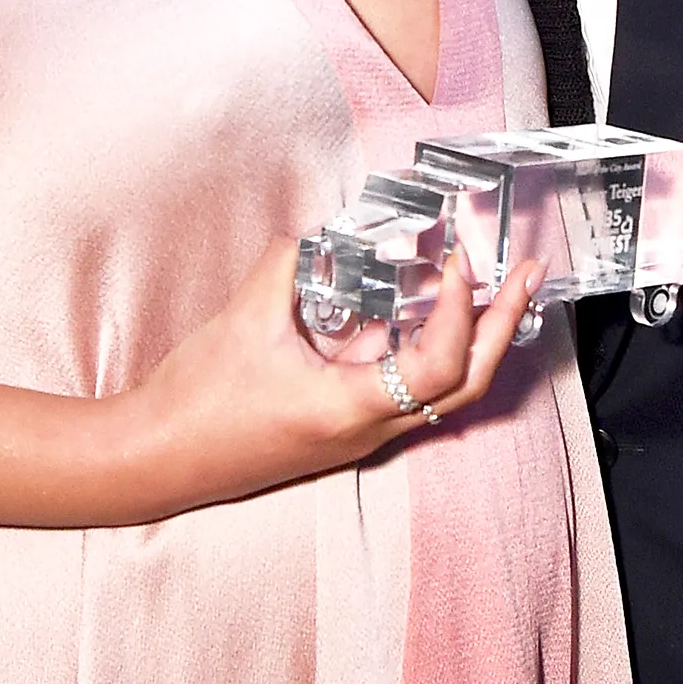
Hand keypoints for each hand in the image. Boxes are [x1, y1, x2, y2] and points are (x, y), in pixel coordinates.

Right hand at [129, 238, 541, 517]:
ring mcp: (359, 432)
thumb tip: (320, 224)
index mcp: (352, 409)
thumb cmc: (197, 402)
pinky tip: (416, 304)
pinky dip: (423, 342)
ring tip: (490, 282)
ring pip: (439, 387)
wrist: (156, 459)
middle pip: (464, 383)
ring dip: (470, 334)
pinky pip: (402, 384)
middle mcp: (369, 429)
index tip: (459, 261)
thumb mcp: (244, 317)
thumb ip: (288, 262)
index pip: (438, 364)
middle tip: (527, 274)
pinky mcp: (341, 424)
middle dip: (501, 325)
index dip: (459, 311)